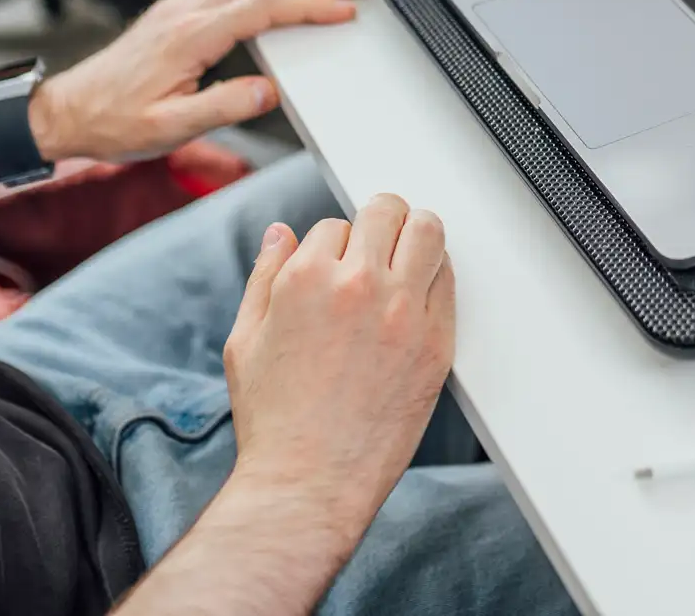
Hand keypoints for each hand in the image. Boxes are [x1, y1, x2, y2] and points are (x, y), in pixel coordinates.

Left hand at [31, 0, 364, 163]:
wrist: (69, 113)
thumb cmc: (114, 123)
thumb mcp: (170, 130)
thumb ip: (223, 108)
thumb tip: (268, 92)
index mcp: (189, 37)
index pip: (263, 7)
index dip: (309, 4)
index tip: (341, 10)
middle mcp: (184, 10)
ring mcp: (177, 2)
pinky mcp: (172, 5)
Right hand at [224, 199, 455, 540]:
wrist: (309, 483)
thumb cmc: (274, 421)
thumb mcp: (245, 341)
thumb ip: (266, 277)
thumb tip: (281, 235)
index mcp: (307, 279)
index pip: (335, 224)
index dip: (333, 246)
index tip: (336, 268)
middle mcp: (360, 286)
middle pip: (388, 210)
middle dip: (380, 223)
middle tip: (378, 246)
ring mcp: (404, 313)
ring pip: (430, 232)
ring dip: (417, 237)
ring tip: (406, 257)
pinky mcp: (437, 342)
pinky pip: (449, 281)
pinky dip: (436, 278)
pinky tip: (419, 296)